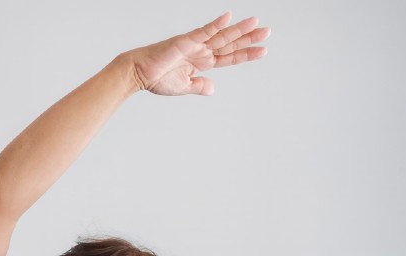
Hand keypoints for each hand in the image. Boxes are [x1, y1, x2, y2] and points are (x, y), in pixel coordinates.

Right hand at [123, 12, 270, 95]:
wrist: (138, 74)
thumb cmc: (156, 79)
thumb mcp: (184, 86)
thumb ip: (199, 86)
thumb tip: (212, 88)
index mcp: (202, 62)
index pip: (229, 57)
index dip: (246, 54)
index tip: (263, 50)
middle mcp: (201, 50)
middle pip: (230, 43)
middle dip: (249, 38)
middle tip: (267, 32)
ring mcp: (194, 44)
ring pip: (221, 36)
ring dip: (239, 30)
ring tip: (256, 23)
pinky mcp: (185, 41)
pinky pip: (202, 31)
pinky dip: (215, 24)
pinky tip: (228, 17)